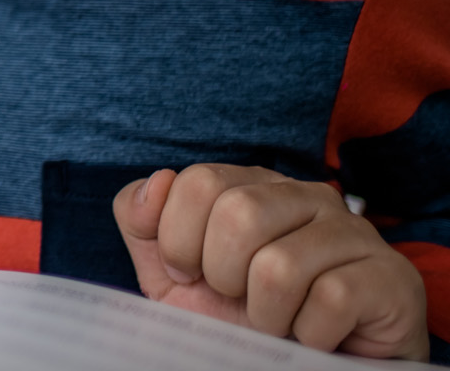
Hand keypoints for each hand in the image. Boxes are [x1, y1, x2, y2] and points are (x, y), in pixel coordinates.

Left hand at [114, 164, 428, 359]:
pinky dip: (308, 333)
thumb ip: (143, 223)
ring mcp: (352, 231)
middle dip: (222, 276)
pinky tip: (313, 333)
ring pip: (280, 265)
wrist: (311, 365)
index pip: (196, 182)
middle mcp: (305, 195)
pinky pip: (331, 300)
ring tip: (276, 321)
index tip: (192, 275)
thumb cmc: (238, 315)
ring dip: (265, 314)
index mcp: (251, 185)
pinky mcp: (389, 275)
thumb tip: (157, 180)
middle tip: (237, 300)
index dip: (180, 241)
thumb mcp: (173, 272)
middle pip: (238, 214)